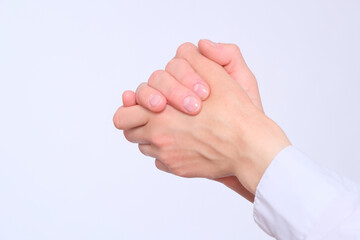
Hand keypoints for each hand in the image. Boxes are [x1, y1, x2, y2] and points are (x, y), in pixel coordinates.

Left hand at [113, 43, 290, 194]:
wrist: (249, 146)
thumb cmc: (234, 113)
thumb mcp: (215, 75)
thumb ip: (193, 61)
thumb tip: (180, 53)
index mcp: (158, 113)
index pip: (122, 114)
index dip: (130, 107)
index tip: (145, 104)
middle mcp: (158, 137)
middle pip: (129, 132)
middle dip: (136, 122)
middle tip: (153, 116)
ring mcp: (167, 156)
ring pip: (144, 147)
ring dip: (152, 136)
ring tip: (173, 127)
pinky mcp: (178, 169)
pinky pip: (160, 161)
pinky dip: (167, 151)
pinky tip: (184, 142)